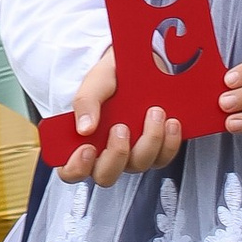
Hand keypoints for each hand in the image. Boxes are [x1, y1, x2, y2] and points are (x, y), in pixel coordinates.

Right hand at [59, 44, 184, 187]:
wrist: (140, 65)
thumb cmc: (112, 77)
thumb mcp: (95, 82)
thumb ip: (86, 102)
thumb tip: (85, 128)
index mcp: (84, 141)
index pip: (71, 170)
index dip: (77, 167)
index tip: (87, 148)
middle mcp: (107, 153)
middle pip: (106, 175)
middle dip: (116, 155)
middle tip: (121, 128)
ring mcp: (132, 154)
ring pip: (139, 165)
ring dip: (149, 141)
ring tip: (154, 112)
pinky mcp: (156, 150)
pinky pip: (163, 158)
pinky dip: (170, 142)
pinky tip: (170, 122)